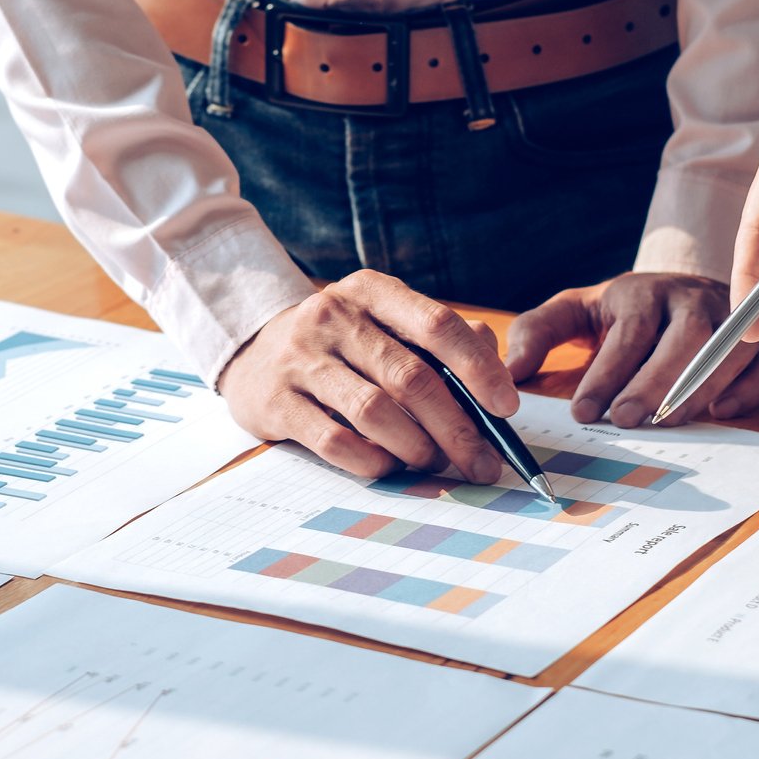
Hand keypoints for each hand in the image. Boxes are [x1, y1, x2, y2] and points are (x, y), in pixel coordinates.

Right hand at [219, 269, 518, 480]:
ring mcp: (300, 358)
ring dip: (416, 447)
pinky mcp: (276, 401)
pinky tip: (388, 466)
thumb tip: (497, 377)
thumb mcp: (385, 325)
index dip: (478, 368)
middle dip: (456, 427)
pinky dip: (372, 461)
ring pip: (375, 412)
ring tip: (433, 462)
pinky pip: (334, 442)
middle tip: (481, 461)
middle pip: (411, 378)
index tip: (506, 407)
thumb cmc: (341, 346)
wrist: (252, 355)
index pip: (437, 324)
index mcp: (371, 291)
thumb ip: (442, 341)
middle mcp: (333, 316)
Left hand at [506, 272, 758, 426]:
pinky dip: (750, 388)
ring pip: (727, 348)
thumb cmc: (622, 313)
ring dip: (698, 389)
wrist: (678, 291)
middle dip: (654, 382)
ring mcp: (733, 316)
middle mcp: (693, 298)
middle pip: (683, 337)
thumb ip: (538, 333)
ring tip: (666, 424)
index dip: (607, 373)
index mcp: (644, 292)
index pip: (629, 332)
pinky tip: (720, 414)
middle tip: (625, 421)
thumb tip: (511, 372)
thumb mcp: (576, 311)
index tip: (583, 411)